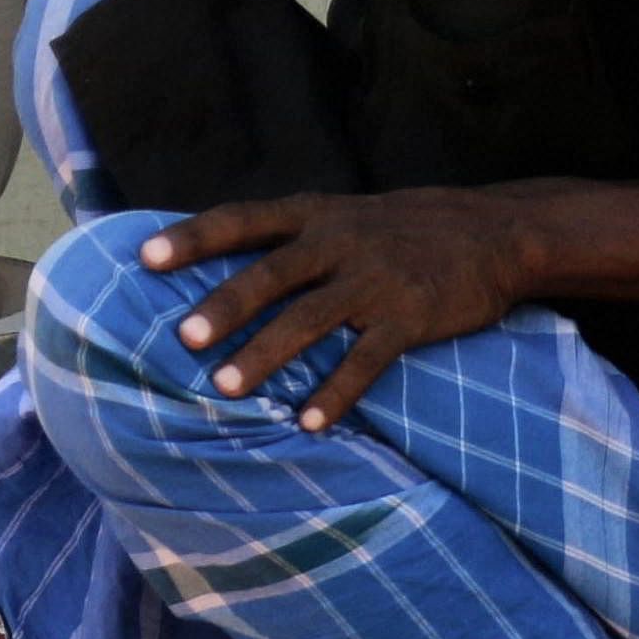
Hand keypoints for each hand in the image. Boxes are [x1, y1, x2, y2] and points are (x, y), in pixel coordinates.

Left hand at [139, 186, 541, 433]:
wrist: (493, 232)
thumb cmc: (402, 228)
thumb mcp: (343, 216)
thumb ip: (290, 240)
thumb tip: (218, 267)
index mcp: (314, 215)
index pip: (242, 219)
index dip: (193, 237)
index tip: (145, 257)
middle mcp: (338, 242)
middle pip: (270, 274)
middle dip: (226, 305)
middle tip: (186, 337)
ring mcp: (374, 280)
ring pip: (310, 319)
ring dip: (267, 355)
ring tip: (229, 387)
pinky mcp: (408, 317)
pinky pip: (366, 360)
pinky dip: (336, 392)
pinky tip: (309, 423)